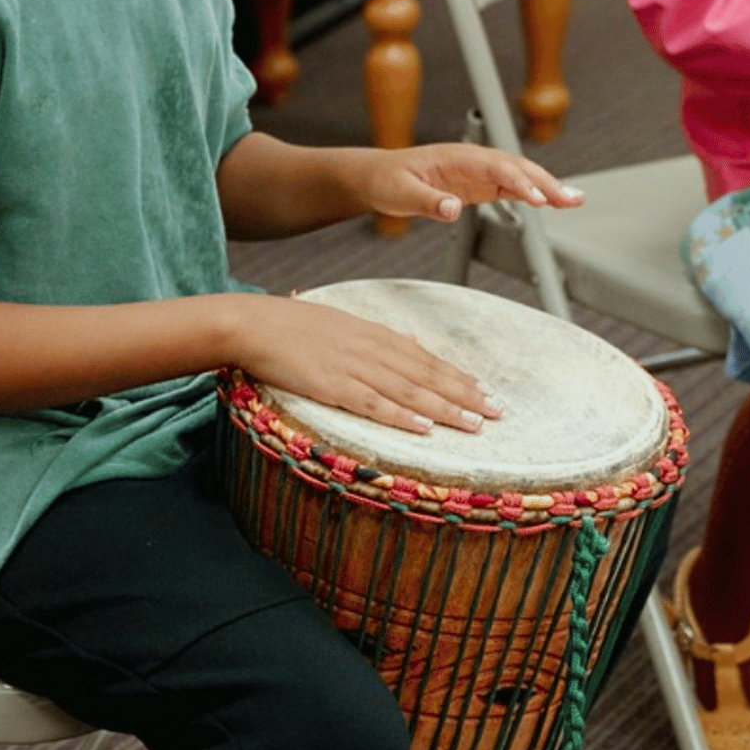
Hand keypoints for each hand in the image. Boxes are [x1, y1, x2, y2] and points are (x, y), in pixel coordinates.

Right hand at [230, 296, 499, 434]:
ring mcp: (352, 367)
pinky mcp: (331, 385)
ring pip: (409, 390)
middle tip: (497, 411)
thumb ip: (380, 336)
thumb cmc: (292, 326)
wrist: (252, 323)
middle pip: (427, 374)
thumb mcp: (343, 322)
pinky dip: (401, 415)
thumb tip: (412, 341)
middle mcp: (371, 349)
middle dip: (465, 394)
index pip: (426, 358)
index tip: (485, 390)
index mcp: (374, 334)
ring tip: (474, 423)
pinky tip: (423, 427)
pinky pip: (372, 403)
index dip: (458, 376)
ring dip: (444, 408)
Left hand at [354, 142, 585, 224]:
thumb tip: (454, 209)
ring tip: (575, 201)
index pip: (497, 167)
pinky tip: (551, 203)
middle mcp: (472, 160)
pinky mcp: (479, 185)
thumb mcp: (400, 194)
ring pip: (520, 176)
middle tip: (572, 200)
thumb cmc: (386, 180)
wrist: (377, 176)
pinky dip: (533, 194)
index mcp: (456, 157)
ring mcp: (478, 172)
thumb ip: (428, 202)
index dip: (520, 183)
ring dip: (547, 187)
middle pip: (517, 167)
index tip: (539, 200)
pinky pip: (511, 187)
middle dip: (547, 182)